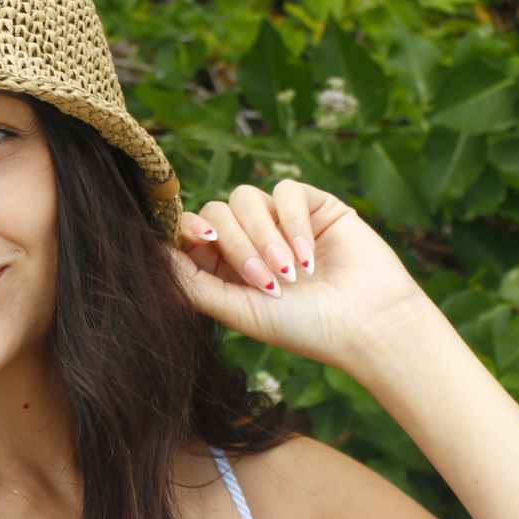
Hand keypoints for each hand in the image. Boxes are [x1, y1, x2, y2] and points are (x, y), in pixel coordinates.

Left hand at [162, 179, 433, 371]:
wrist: (366, 325)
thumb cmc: (303, 327)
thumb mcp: (239, 311)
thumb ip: (193, 284)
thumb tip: (152, 254)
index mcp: (225, 266)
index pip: (191, 231)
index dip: (188, 229)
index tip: (203, 241)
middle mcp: (249, 239)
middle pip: (216, 211)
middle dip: (237, 244)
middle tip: (266, 281)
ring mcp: (280, 220)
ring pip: (246, 198)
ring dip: (264, 237)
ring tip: (289, 275)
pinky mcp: (312, 204)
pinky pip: (285, 191)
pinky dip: (291, 222)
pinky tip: (308, 257)